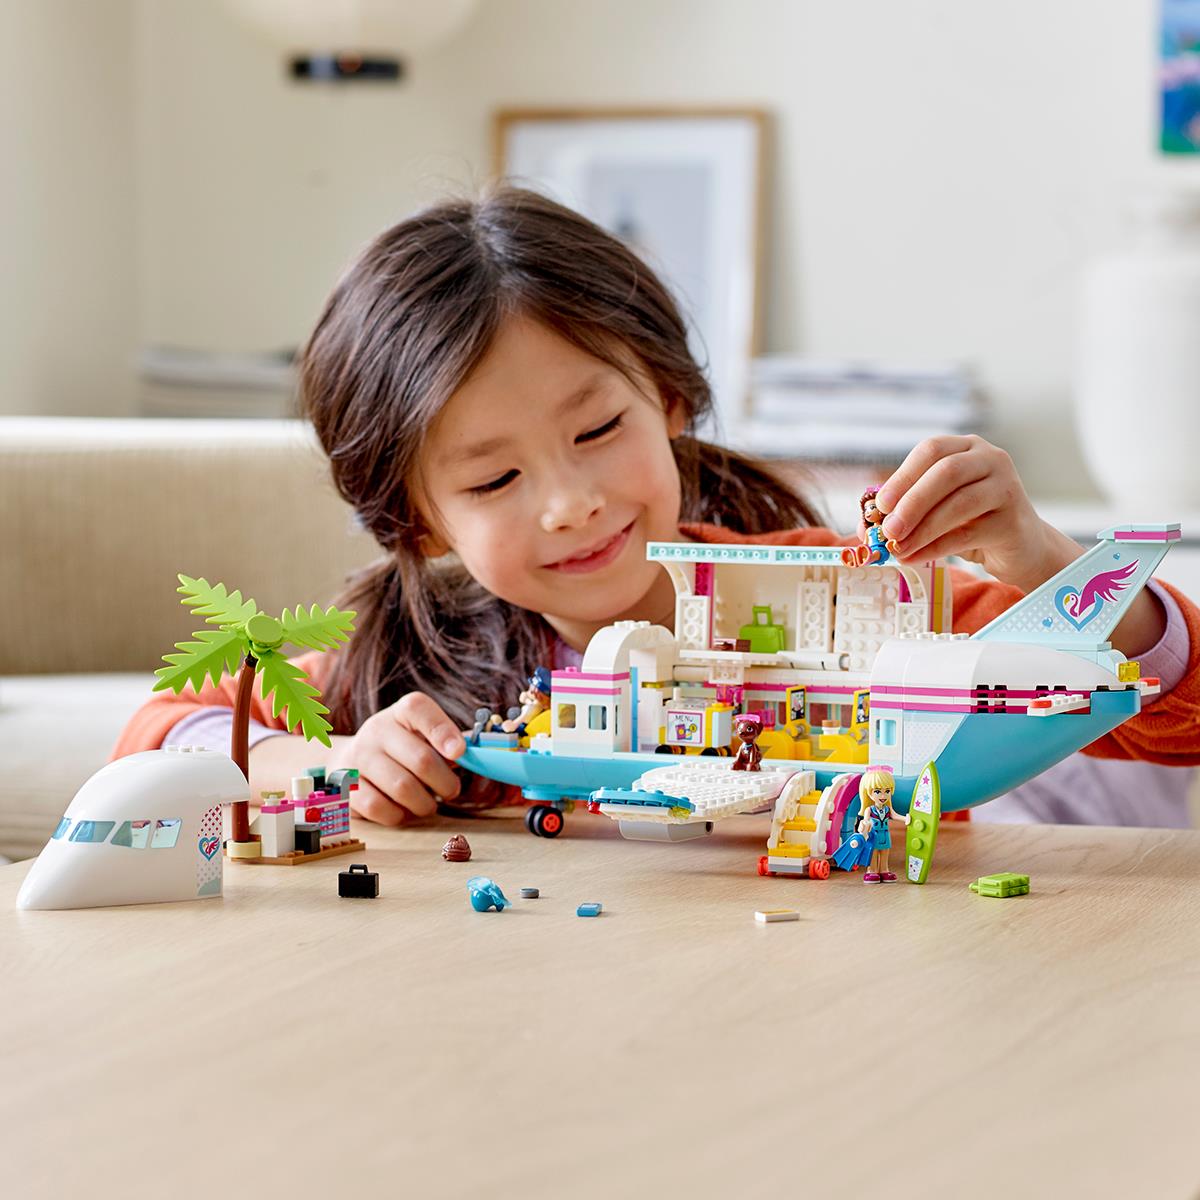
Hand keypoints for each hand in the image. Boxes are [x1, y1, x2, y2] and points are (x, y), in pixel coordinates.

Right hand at [327, 692, 466, 825]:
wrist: (353, 760)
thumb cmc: (403, 749)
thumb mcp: (423, 736)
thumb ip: (448, 743)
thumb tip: (476, 754)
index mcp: (402, 712)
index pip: (419, 709)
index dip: (443, 731)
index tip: (460, 752)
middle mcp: (377, 729)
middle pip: (421, 759)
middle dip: (445, 783)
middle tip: (452, 791)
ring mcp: (359, 757)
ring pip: (402, 788)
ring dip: (425, 803)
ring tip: (429, 803)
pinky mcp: (346, 786)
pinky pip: (380, 808)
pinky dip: (399, 815)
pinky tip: (403, 810)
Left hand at [872, 435, 1081, 592]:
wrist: (1020, 547)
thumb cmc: (971, 522)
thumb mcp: (938, 508)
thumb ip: (907, 508)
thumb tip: (867, 523)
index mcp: (968, 448)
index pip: (932, 450)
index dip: (903, 475)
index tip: (881, 504)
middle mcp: (991, 460)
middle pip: (946, 473)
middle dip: (911, 502)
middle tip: (887, 529)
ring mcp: (1007, 488)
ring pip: (958, 503)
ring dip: (922, 529)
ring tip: (897, 548)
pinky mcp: (1012, 521)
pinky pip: (967, 534)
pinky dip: (935, 548)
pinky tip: (914, 558)